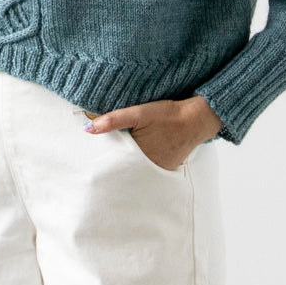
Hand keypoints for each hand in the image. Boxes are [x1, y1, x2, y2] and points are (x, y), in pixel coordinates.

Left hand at [84, 96, 224, 170]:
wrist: (196, 119)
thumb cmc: (168, 115)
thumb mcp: (139, 113)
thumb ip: (114, 120)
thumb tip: (88, 129)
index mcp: (138, 157)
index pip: (113, 161)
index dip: (103, 157)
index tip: (92, 156)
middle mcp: (148, 169)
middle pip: (123, 167)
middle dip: (114, 162)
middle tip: (102, 157)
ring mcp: (158, 170)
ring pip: (135, 169)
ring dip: (128, 163)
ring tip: (120, 156)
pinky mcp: (166, 168)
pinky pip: (148, 168)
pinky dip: (142, 163)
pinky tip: (140, 153)